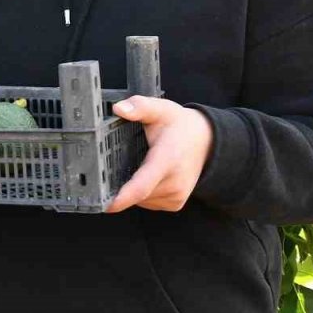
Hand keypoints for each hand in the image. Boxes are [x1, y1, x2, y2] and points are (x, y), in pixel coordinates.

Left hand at [106, 96, 213, 212]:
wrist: (207, 141)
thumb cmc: (180, 125)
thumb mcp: (161, 109)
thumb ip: (140, 107)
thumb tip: (119, 108)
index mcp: (167, 160)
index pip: (142, 185)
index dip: (123, 197)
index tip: (106, 206)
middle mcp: (174, 182)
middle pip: (135, 193)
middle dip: (120, 183)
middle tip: (119, 160)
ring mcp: (176, 196)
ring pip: (140, 199)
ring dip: (132, 187)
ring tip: (139, 164)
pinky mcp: (175, 204)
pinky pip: (147, 202)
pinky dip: (142, 192)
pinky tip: (146, 175)